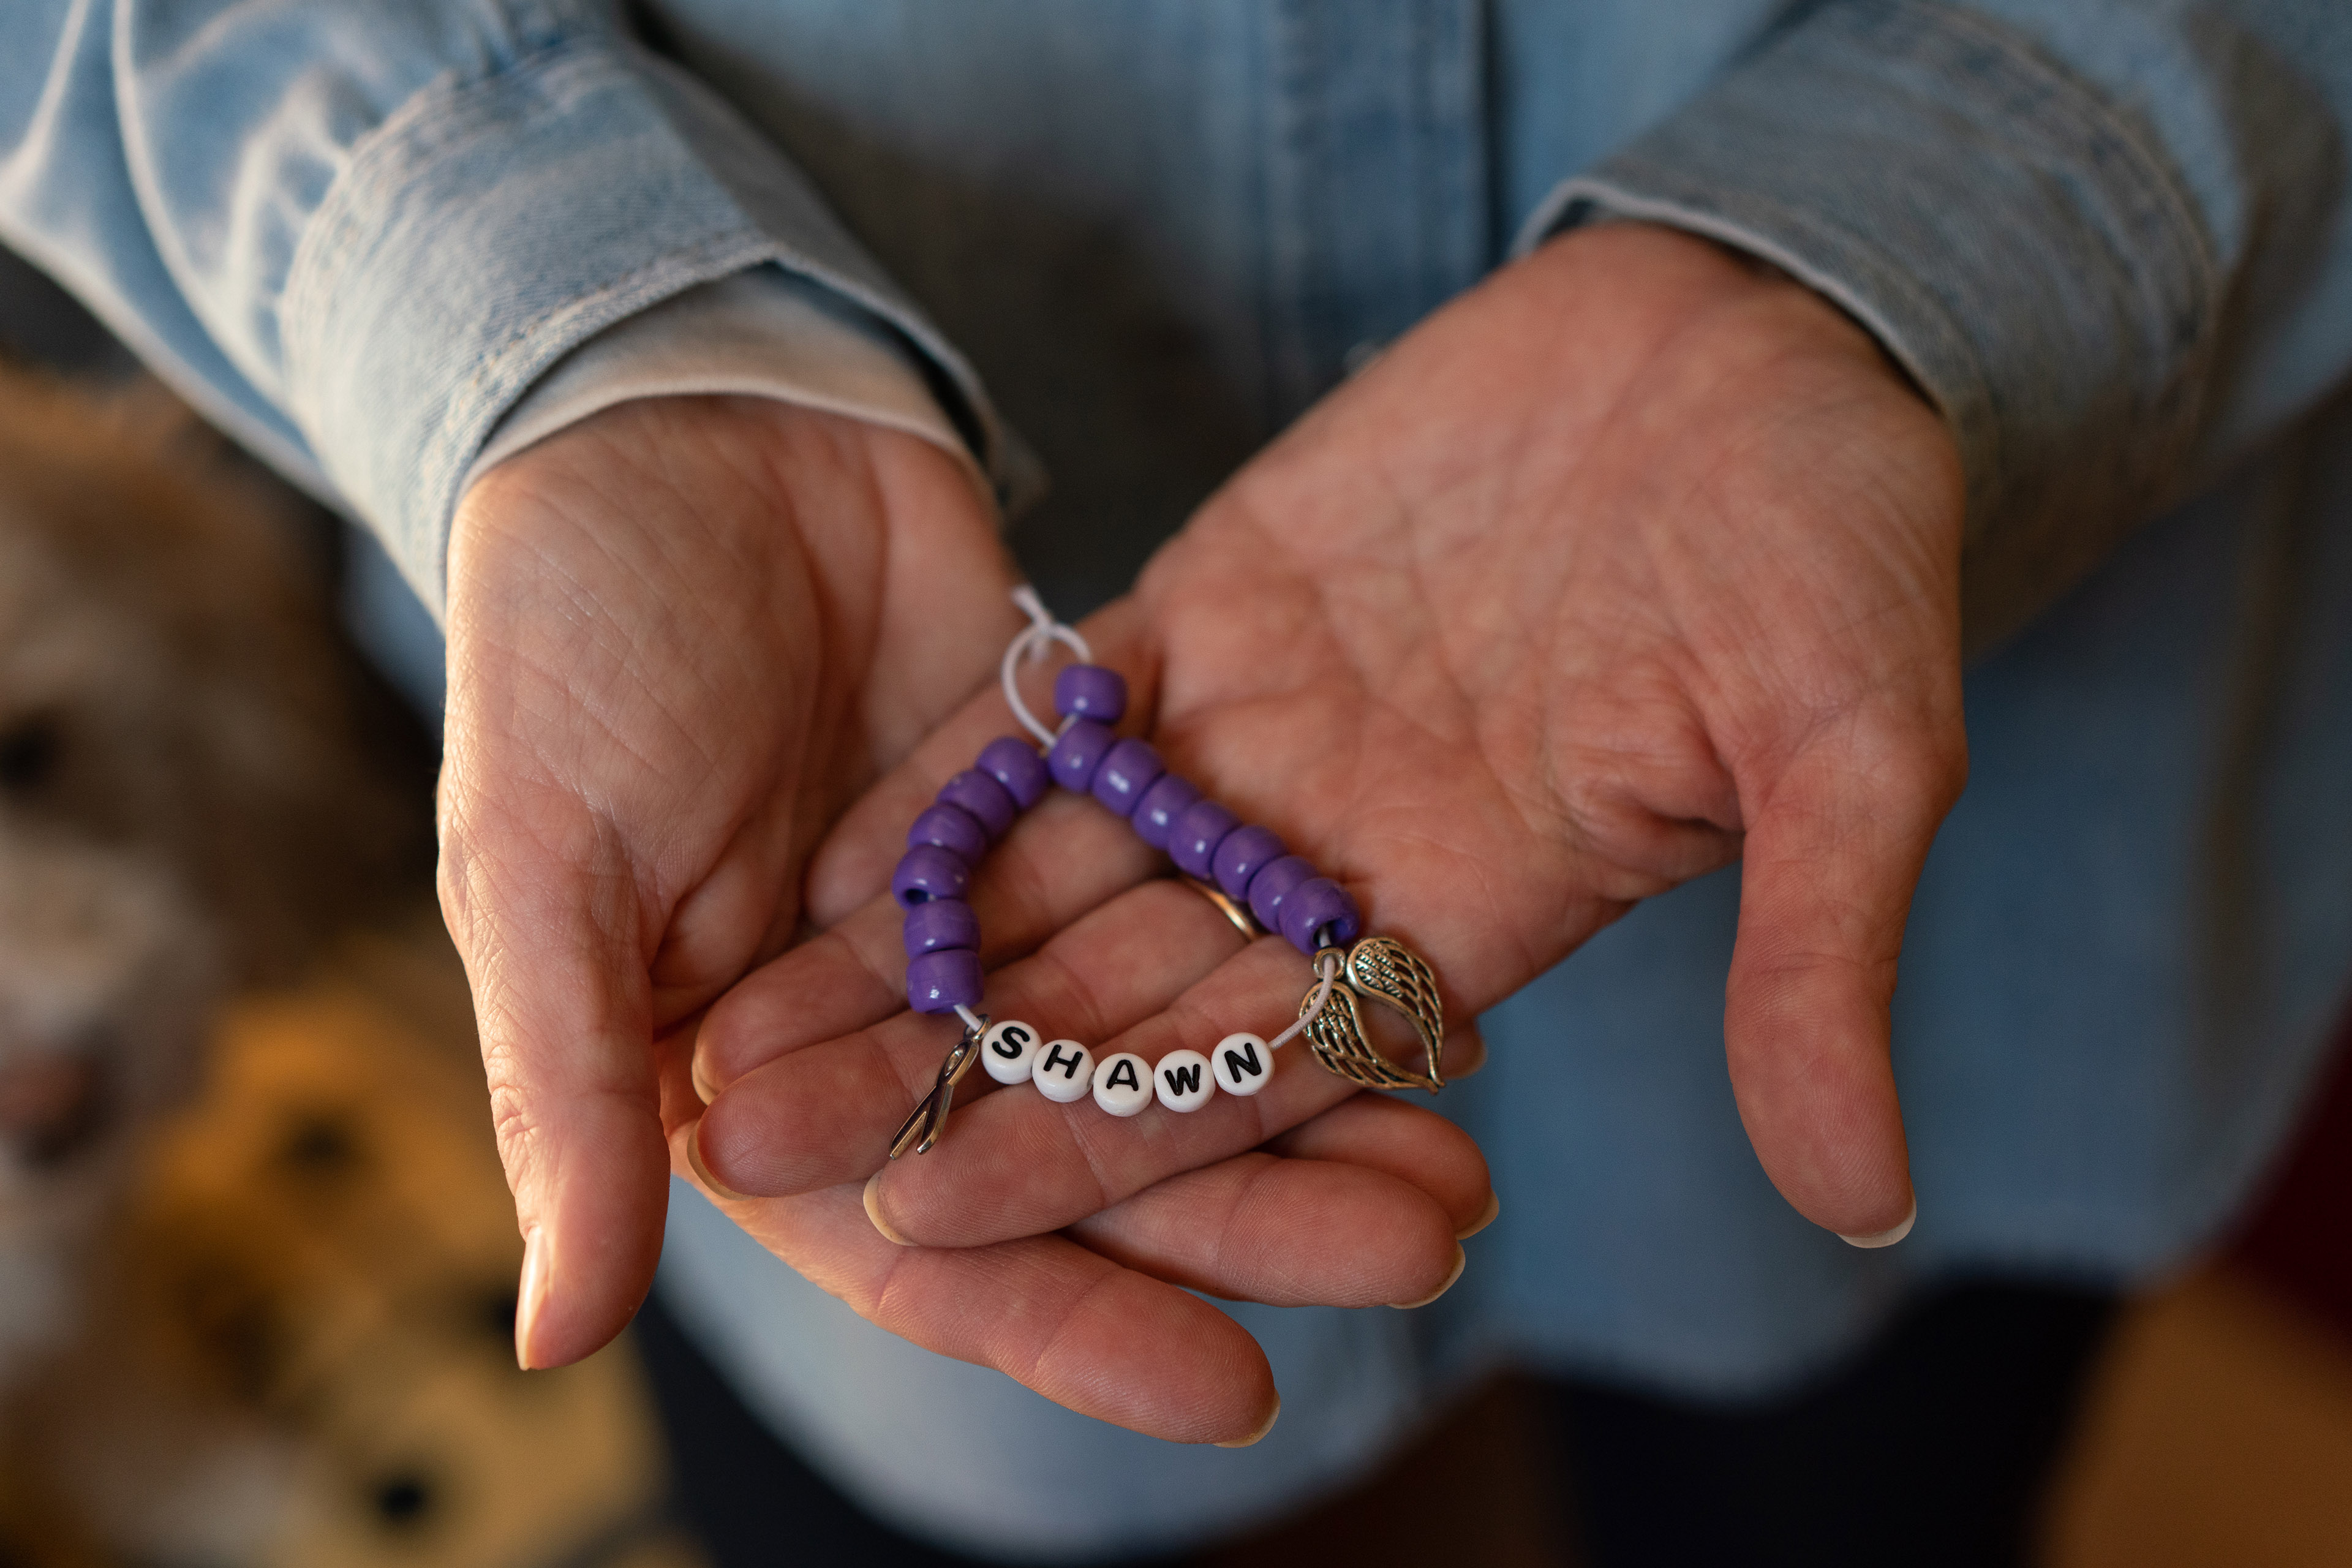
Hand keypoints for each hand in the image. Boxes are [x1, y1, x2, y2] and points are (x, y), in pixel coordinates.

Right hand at [441, 396, 1490, 1444]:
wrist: (668, 426)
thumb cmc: (562, 653)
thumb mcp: (543, 873)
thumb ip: (576, 1096)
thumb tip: (554, 1345)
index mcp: (763, 1081)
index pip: (934, 1246)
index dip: (1075, 1325)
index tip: (1234, 1390)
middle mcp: (902, 1021)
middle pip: (1095, 1154)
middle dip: (1252, 1214)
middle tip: (1419, 1245)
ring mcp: (1000, 907)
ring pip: (1168, 1029)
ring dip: (1305, 1092)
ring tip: (1458, 1154)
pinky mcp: (1075, 790)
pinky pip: (1197, 885)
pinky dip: (1290, 938)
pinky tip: (1420, 984)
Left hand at [695, 222, 1962, 1271]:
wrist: (1763, 342)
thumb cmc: (1837, 540)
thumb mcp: (1857, 750)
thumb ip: (1820, 963)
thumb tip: (1873, 1204)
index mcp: (1473, 915)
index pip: (1260, 1071)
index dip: (1099, 1143)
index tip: (936, 1209)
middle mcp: (1347, 851)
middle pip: (1117, 995)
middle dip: (941, 1070)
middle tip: (756, 1137)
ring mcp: (1274, 732)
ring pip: (1061, 871)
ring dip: (909, 946)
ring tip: (737, 1018)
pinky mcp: (1223, 608)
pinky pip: (1063, 714)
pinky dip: (953, 776)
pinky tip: (826, 840)